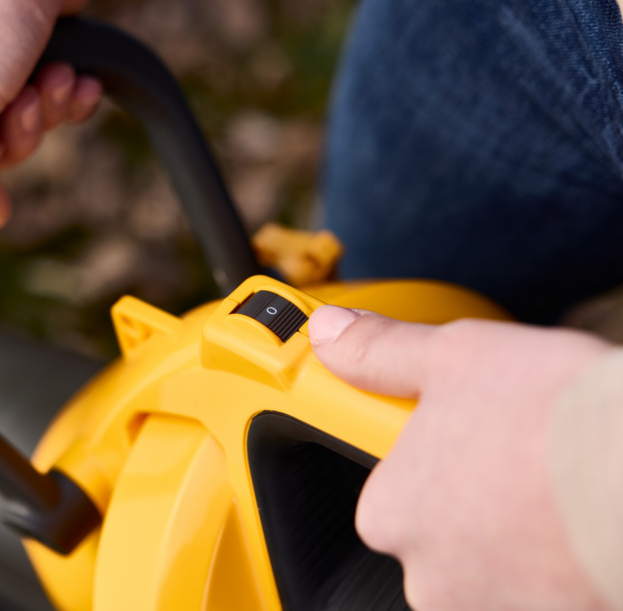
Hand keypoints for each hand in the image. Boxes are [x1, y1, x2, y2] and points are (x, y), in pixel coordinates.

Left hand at [308, 306, 613, 609]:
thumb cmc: (557, 417)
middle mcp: (430, 578)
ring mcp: (495, 609)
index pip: (391, 489)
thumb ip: (381, 352)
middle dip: (479, 497)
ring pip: (498, 565)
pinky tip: (585, 521)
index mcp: (389, 514)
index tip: (468, 438)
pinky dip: (562, 564)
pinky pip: (546, 591)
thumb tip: (331, 332)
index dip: (434, 455)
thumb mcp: (452, 357)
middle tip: (522, 453)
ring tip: (559, 483)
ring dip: (523, 534)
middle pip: (445, 531)